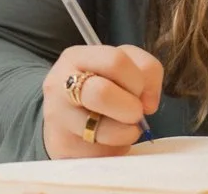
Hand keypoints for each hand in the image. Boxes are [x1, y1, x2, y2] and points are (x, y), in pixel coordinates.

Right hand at [42, 44, 163, 158]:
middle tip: (136, 113)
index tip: (141, 91)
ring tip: (127, 128)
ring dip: (127, 131)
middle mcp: (60, 85)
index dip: (138, 79)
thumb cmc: (100, 87)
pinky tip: (113, 140)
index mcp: (76, 57)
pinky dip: (117, 146)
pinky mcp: (64, 147)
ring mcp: (58, 118)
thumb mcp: (121, 67)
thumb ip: (145, 71)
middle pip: (102, 93)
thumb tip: (149, 103)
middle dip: (131, 106)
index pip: (115, 61)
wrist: (68, 121)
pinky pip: (103, 150)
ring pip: (102, 128)